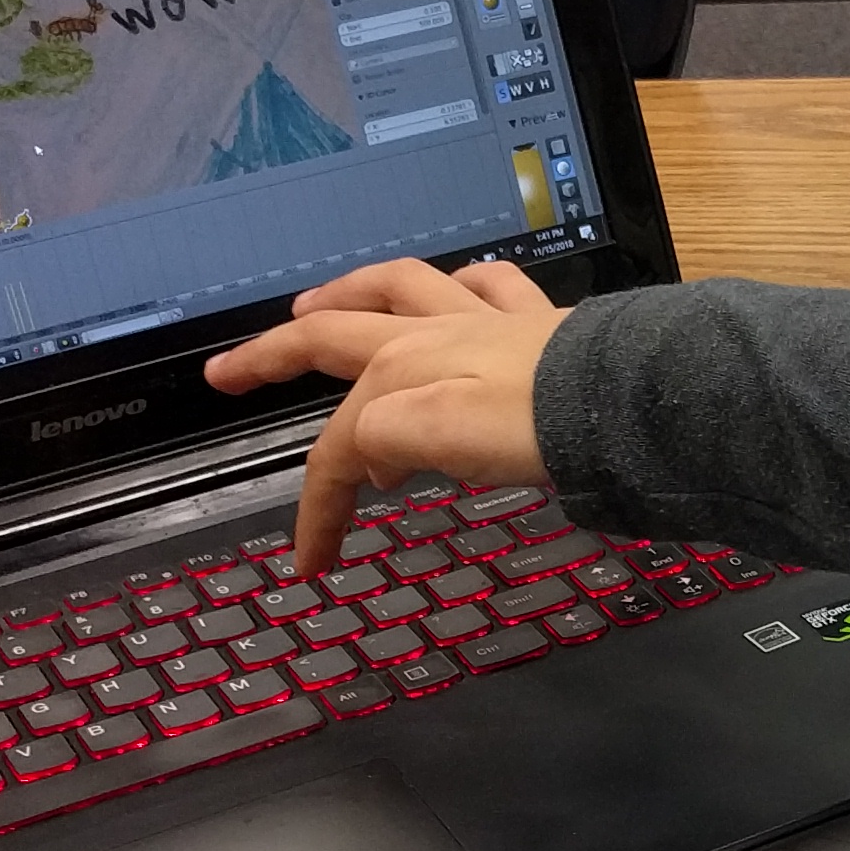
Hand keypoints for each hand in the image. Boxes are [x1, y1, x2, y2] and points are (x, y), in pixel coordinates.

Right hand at [206, 256, 561, 571]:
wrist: (622, 401)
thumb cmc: (534, 425)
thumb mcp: (435, 437)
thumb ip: (380, 440)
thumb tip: (365, 456)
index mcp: (400, 368)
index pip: (338, 445)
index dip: (316, 505)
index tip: (311, 563)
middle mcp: (432, 334)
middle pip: (335, 338)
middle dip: (273, 357)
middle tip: (226, 373)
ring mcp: (485, 322)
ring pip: (399, 290)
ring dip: (347, 296)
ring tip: (315, 307)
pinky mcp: (538, 324)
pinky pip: (488, 287)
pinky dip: (460, 287)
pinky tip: (458, 289)